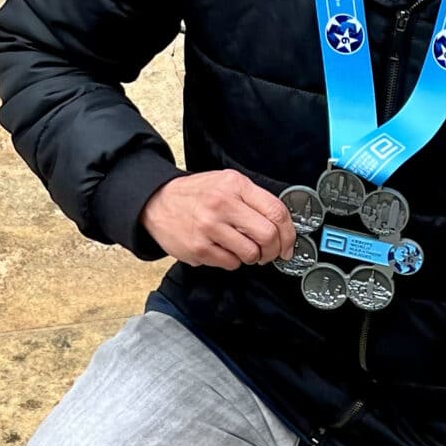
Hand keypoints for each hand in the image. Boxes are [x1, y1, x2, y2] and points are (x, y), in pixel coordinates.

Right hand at [140, 170, 296, 268]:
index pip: (276, 211)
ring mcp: (209, 228)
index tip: (289, 244)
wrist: (157, 203)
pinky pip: (231, 263)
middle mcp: (222, 204)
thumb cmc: (196, 195)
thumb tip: (282, 225)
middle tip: (270, 252)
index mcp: (235, 185)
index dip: (289, 233)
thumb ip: (253, 199)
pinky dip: (233, 261)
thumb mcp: (226, 182)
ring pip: (251, 253)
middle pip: (268, 236)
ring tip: (243, 248)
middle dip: (274, 250)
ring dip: (253, 256)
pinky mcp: (199, 248)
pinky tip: (223, 249)